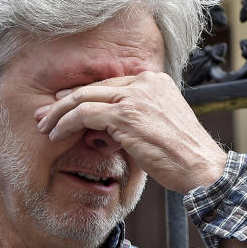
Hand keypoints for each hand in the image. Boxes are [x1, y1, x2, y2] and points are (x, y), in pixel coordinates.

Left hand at [34, 72, 226, 192]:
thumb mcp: (162, 124)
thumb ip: (138, 115)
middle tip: (46, 115)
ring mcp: (135, 97)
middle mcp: (145, 82)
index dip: (83, 96)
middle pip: (93, 86)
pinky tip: (56, 134)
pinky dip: (65, 123)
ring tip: (45, 126)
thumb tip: (108, 124)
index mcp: (155, 80)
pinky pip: (84, 113)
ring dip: (58, 113)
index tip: (64, 108)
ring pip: (82, 96)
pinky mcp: (126, 115)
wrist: (202, 166)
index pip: (109, 84)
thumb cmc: (185, 154)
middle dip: (64, 101)